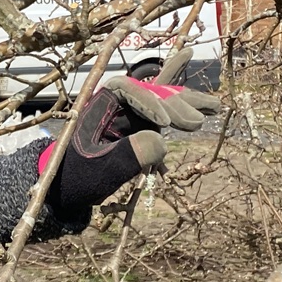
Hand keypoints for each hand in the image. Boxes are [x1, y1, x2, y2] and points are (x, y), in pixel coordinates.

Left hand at [40, 74, 218, 218]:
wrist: (65, 189)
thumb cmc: (76, 177)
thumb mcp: (101, 169)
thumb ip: (130, 155)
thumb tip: (162, 141)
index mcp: (100, 104)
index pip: (131, 91)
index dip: (152, 102)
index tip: (166, 123)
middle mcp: (117, 105)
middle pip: (154, 93)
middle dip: (181, 103)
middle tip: (208, 114)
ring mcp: (129, 117)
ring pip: (162, 103)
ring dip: (188, 104)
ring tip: (217, 104)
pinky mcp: (136, 131)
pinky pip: (161, 119)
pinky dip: (179, 119)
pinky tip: (203, 117)